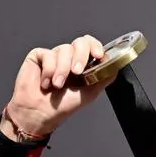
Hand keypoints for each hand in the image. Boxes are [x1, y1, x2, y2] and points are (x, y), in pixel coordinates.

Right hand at [0, 35, 115, 140]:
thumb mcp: (90, 93)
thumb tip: (116, 65)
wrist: (39, 114)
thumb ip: (103, 77)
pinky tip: (45, 83)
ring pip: (64, 49)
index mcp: (82, 65)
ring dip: (62, 69)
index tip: (98, 55)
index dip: (96, 46)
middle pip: (80, 42)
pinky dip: (48, 70)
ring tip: (57, 85)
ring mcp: (54, 56)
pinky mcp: (39, 56)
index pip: (92, 46)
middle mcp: (69, 58)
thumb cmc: (62, 107)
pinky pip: (47, 54)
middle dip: (80, 56)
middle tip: (76, 72)